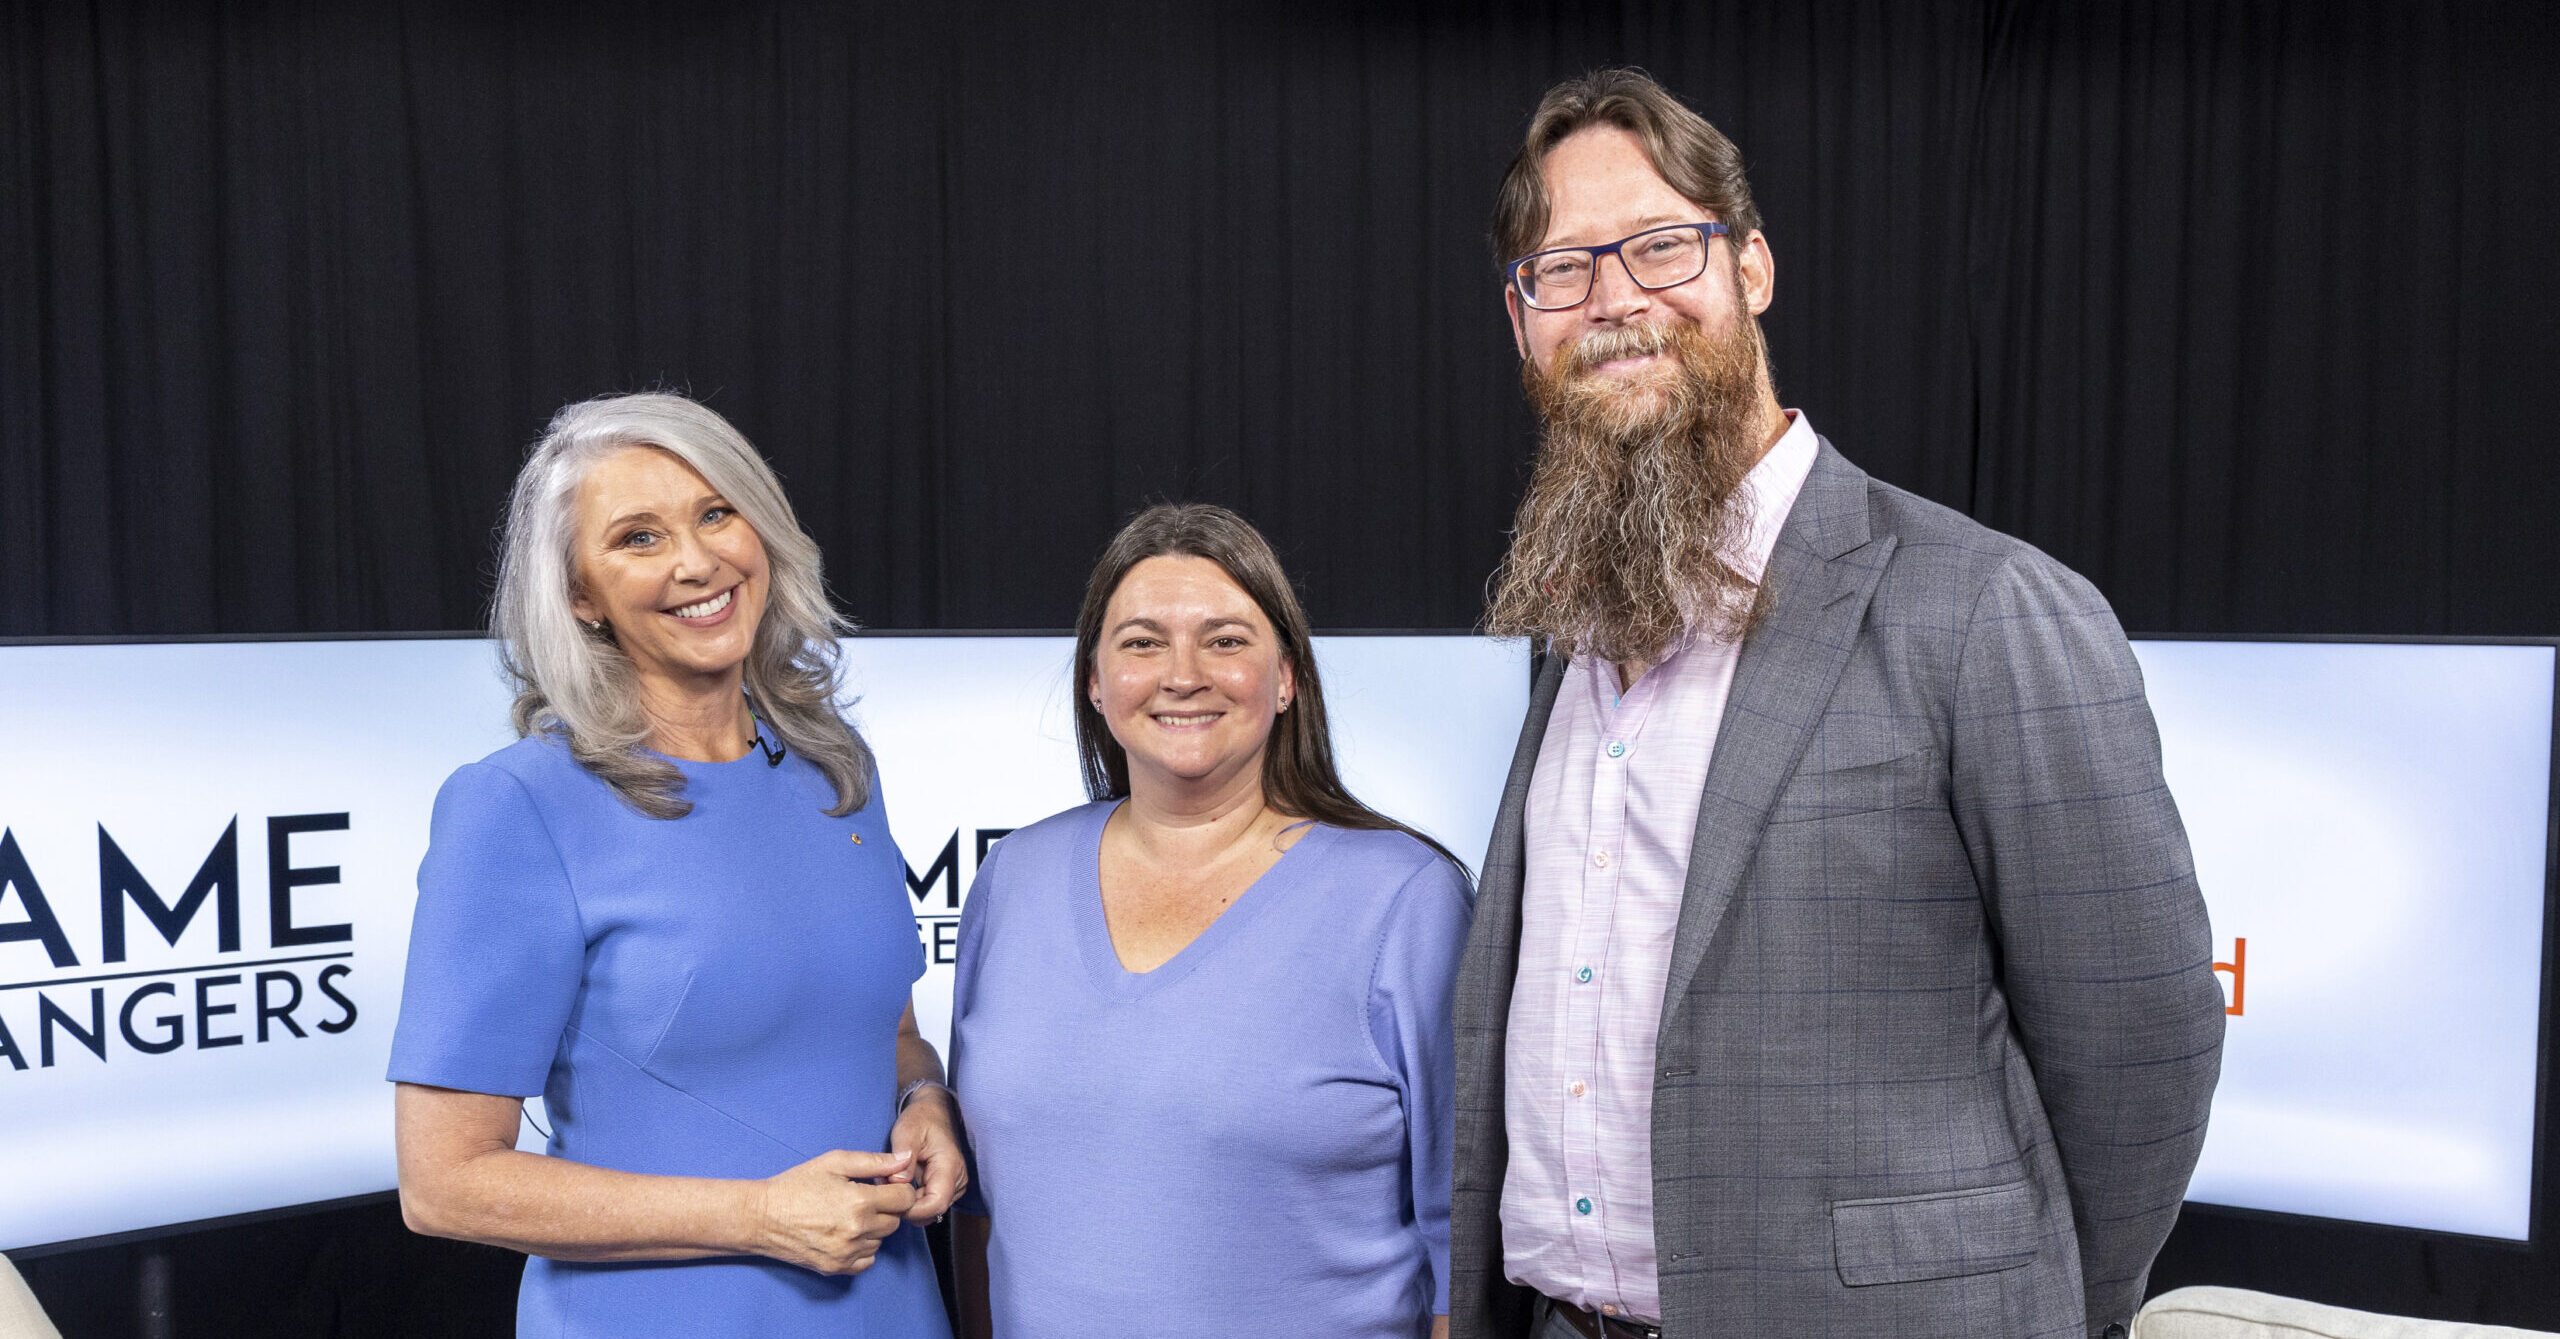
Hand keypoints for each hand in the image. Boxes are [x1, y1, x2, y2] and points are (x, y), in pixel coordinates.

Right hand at [749, 1149, 917, 1274]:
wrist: (762, 1218)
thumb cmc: (796, 1185)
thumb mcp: (834, 1162)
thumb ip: (874, 1161)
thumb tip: (906, 1158)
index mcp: (860, 1201)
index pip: (905, 1198)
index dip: (898, 1188)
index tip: (883, 1185)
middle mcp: (858, 1230)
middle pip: (896, 1220)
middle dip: (886, 1207)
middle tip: (863, 1198)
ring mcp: (848, 1252)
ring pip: (881, 1240)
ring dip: (873, 1228)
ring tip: (848, 1215)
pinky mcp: (837, 1267)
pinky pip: (868, 1260)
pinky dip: (862, 1248)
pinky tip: (845, 1234)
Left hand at [888, 1085, 967, 1223]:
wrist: (934, 1112)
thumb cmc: (921, 1119)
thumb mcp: (907, 1131)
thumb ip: (903, 1157)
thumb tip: (898, 1182)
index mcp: (950, 1166)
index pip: (936, 1204)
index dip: (912, 1209)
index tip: (891, 1199)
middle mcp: (956, 1181)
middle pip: (932, 1211)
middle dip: (906, 1206)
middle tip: (885, 1187)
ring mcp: (953, 1186)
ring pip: (929, 1211)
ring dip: (907, 1203)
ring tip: (891, 1181)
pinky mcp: (945, 1188)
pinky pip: (927, 1204)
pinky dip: (911, 1199)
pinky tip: (899, 1184)